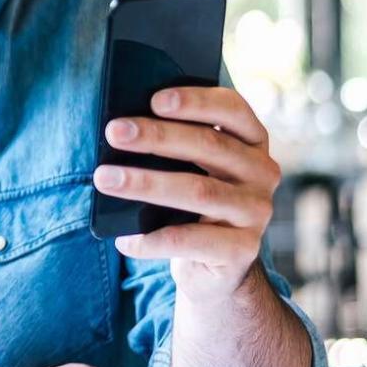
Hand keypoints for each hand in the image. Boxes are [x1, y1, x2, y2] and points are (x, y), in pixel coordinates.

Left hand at [93, 86, 280, 302]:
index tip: (155, 99)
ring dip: (145, 183)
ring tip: (104, 179)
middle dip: (157, 137)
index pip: (232, 109)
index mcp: (251, 141)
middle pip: (209, 146)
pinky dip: (151, 239)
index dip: (196, 100)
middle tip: (114, 132)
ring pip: (198, 191)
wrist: (214, 267)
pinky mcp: (242, 250)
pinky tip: (123, 239)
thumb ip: (175, 148)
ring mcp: (256, 213)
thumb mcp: (191, 169)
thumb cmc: (192, 205)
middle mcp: (261, 173)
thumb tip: (123, 129)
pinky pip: (191, 241)